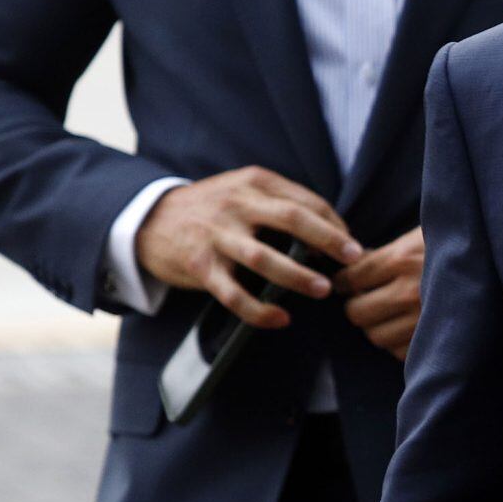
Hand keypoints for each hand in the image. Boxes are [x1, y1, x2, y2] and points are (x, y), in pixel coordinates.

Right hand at [133, 166, 360, 329]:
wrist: (150, 220)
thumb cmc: (212, 208)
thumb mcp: (243, 190)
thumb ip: (280, 202)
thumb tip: (332, 231)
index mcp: (253, 182)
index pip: (305, 201)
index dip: (334, 224)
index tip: (352, 245)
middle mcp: (236, 204)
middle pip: (291, 219)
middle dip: (327, 240)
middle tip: (352, 260)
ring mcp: (217, 235)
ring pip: (264, 258)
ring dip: (297, 275)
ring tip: (322, 289)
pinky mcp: (200, 266)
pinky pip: (234, 294)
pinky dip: (259, 310)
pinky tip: (280, 319)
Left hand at [337, 226, 424, 358]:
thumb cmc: (463, 246)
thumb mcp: (425, 236)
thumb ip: (391, 251)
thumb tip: (356, 262)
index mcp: (401, 258)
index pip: (351, 277)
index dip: (343, 281)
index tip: (346, 282)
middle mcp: (408, 291)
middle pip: (356, 312)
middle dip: (357, 306)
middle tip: (364, 300)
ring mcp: (422, 320)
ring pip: (375, 336)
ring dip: (377, 327)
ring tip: (387, 316)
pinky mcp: (436, 342)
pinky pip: (400, 353)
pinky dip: (400, 344)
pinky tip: (409, 329)